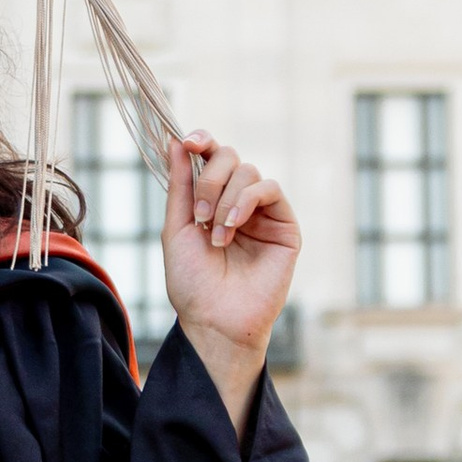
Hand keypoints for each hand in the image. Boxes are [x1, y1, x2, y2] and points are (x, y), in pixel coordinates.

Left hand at [161, 132, 299, 421]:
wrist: (214, 320)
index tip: (187, 141)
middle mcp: (237, 202)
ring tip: (216, 236)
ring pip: (248, 172)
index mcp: (210, 200)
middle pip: (230, 157)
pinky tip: (233, 227)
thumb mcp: (177, 228)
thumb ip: (180, 185)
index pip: (211, 156)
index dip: (202, 141)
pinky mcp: (285, 226)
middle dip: (209, 180)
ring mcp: (262, 213)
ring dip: (224, 200)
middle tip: (198, 217)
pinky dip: (246, 201)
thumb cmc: (192, 283)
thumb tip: (176, 141)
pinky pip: (269, 189)